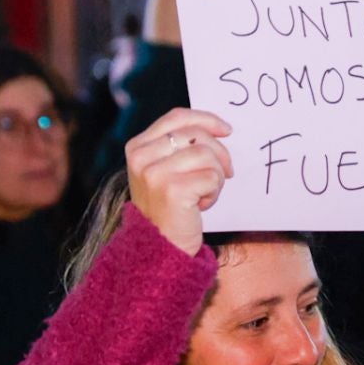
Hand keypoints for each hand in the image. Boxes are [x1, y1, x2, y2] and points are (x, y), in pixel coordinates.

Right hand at [125, 108, 233, 255]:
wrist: (158, 248)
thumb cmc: (169, 207)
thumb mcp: (165, 170)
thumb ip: (180, 146)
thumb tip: (219, 128)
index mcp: (137, 147)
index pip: (177, 117)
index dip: (206, 119)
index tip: (226, 130)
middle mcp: (141, 157)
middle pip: (196, 135)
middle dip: (219, 153)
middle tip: (224, 174)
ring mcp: (154, 173)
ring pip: (207, 155)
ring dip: (216, 176)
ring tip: (204, 193)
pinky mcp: (172, 190)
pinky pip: (212, 177)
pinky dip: (214, 191)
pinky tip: (201, 205)